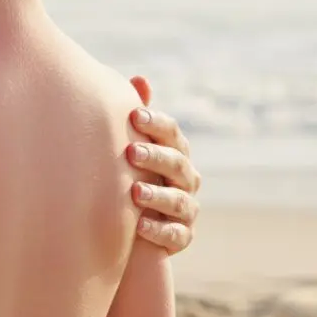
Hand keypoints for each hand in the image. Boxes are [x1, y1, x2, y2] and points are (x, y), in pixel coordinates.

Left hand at [127, 76, 200, 254]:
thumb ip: (137, 117)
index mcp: (175, 152)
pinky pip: (176, 235)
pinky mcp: (182, 236)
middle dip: (156, 157)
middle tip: (131, 153)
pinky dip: (159, 230)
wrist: (130, 224)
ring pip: (179, 201)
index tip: (134, 116)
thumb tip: (140, 79)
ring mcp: (186, 209)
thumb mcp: (132, 146)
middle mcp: (186, 179)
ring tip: (134, 193)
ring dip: (157, 195)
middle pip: (177, 164)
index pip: (173, 134)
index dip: (157, 124)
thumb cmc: (130, 174)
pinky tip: (139, 225)